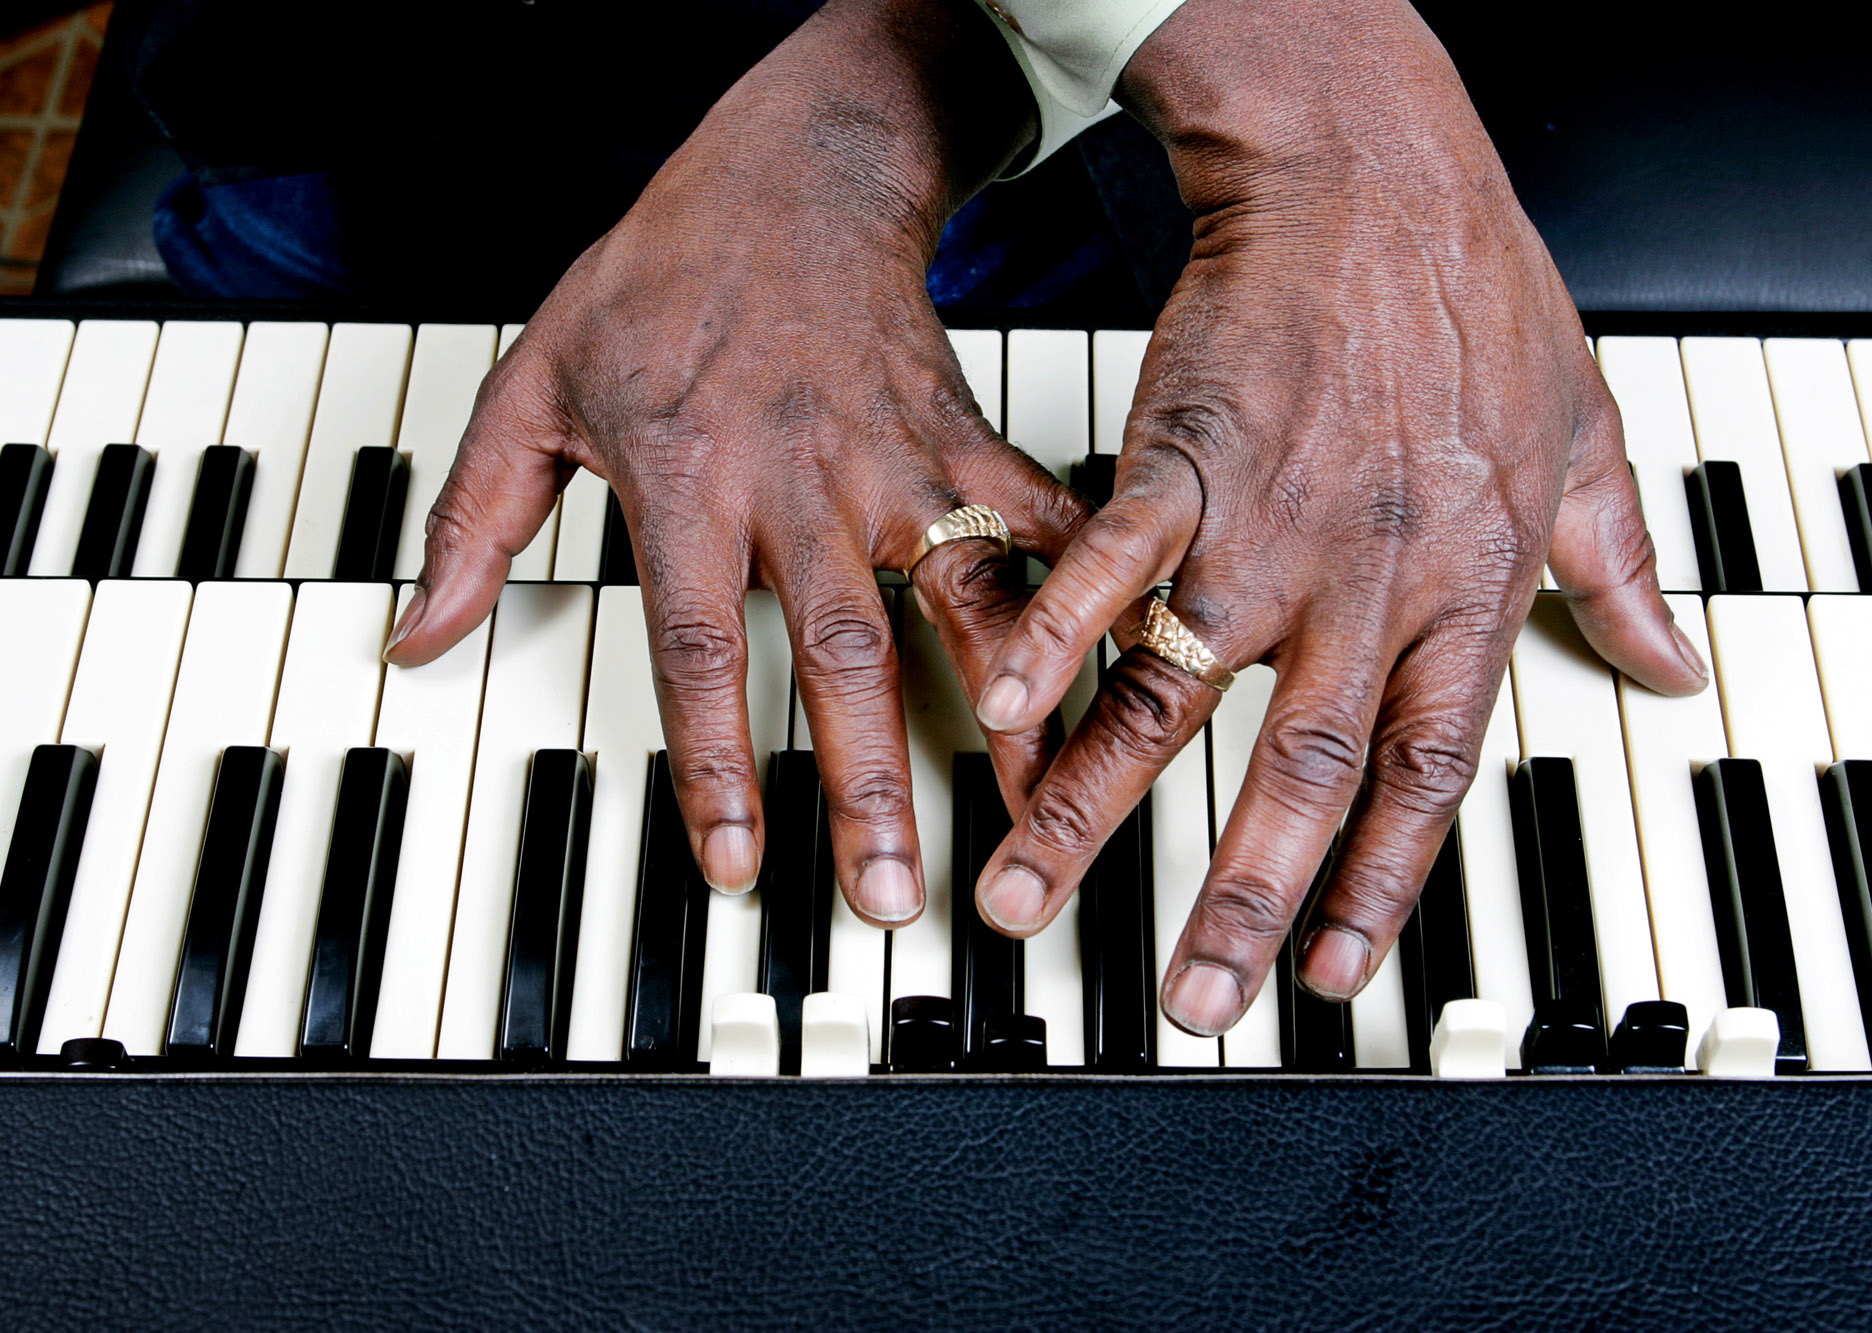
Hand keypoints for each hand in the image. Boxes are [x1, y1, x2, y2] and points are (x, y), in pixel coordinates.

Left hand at [384, 0, 1081, 924]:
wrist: (794, 167)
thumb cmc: (663, 276)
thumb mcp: (534, 379)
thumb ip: (475, 514)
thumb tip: (420, 633)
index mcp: (687, 478)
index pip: (697, 648)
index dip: (717, 763)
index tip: (735, 865)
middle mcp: (796, 479)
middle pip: (838, 652)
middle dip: (869, 783)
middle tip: (887, 895)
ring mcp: (891, 458)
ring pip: (956, 601)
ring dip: (1000, 713)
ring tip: (1036, 810)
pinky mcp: (960, 434)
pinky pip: (1030, 522)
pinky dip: (1076, 593)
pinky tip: (1114, 668)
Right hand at [968, 0, 1709, 1034]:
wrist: (1373, 167)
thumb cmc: (1472, 292)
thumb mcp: (1586, 433)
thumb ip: (1620, 564)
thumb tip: (1673, 657)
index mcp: (1462, 588)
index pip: (1426, 774)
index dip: (1381, 885)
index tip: (1337, 976)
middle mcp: (1364, 582)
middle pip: (1300, 773)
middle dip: (1241, 902)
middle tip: (1194, 1001)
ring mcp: (1264, 527)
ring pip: (1178, 697)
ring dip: (1097, 809)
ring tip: (1026, 892)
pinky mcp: (1178, 461)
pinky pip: (1105, 570)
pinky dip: (1051, 644)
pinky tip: (1000, 717)